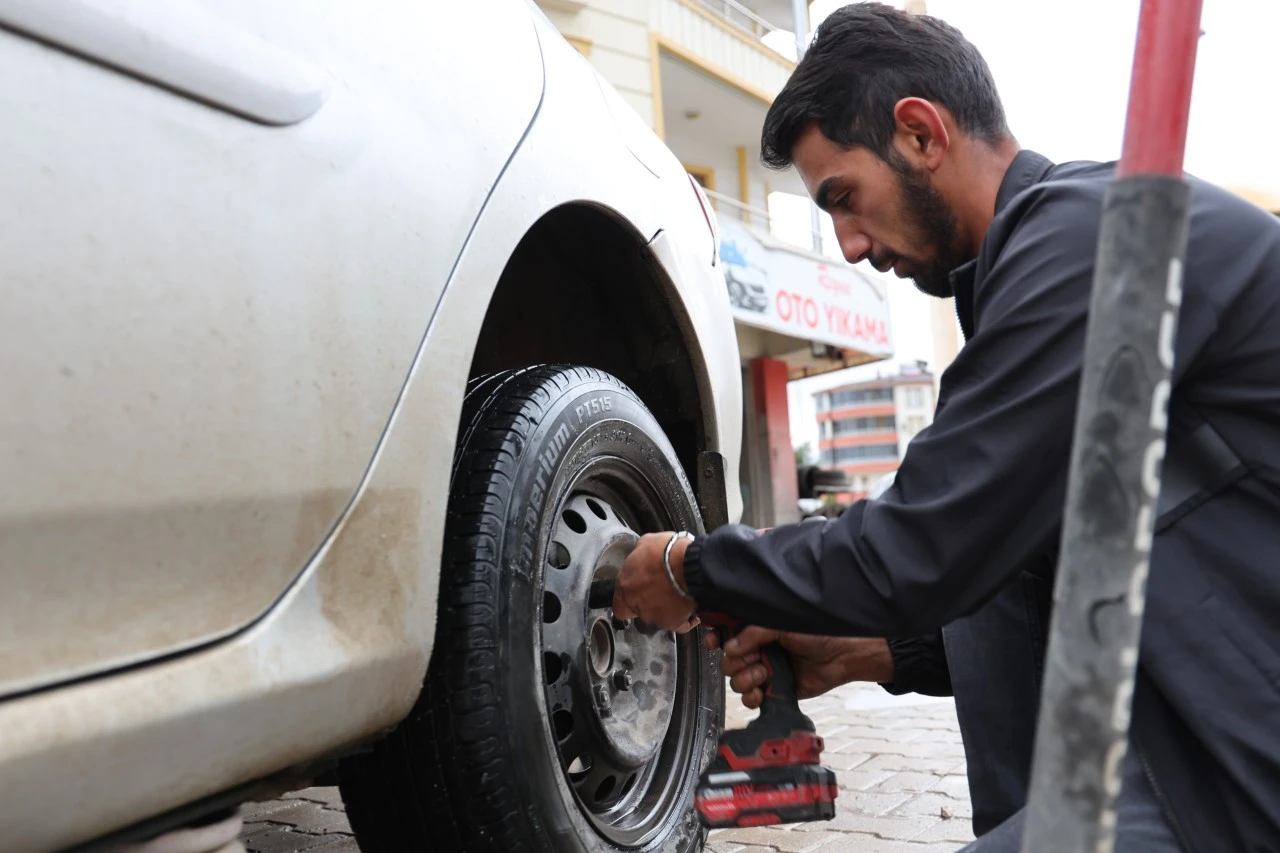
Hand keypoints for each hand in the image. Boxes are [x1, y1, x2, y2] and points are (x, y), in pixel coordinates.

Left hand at [612, 532, 699, 632]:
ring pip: (658, 616)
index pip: (618, 603)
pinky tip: (691, 610)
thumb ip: (640, 554)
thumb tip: (644, 554)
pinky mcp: (672, 623)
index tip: (638, 593)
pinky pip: (679, 624)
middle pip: (638, 609)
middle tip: (662, 590)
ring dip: (666, 608)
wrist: (691, 565)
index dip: (628, 599)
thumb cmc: (669, 552)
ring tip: (679, 595)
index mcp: (625, 584)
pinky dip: (685, 619)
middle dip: (649, 601)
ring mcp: (653, 615)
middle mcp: (636, 602)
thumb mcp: (647, 542)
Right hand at [706, 627, 893, 708]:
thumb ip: (754, 632)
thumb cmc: (820, 631)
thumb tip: (730, 647)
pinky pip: (750, 698)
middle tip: (752, 659)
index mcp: (757, 628)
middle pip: (726, 659)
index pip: (726, 631)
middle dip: (734, 662)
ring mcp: (764, 669)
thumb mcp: (783, 624)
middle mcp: (758, 648)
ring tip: (764, 674)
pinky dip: (751, 697)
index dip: (716, 636)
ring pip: (735, 680)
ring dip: (745, 679)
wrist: (843, 656)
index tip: (714, 640)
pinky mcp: (773, 689)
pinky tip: (761, 691)